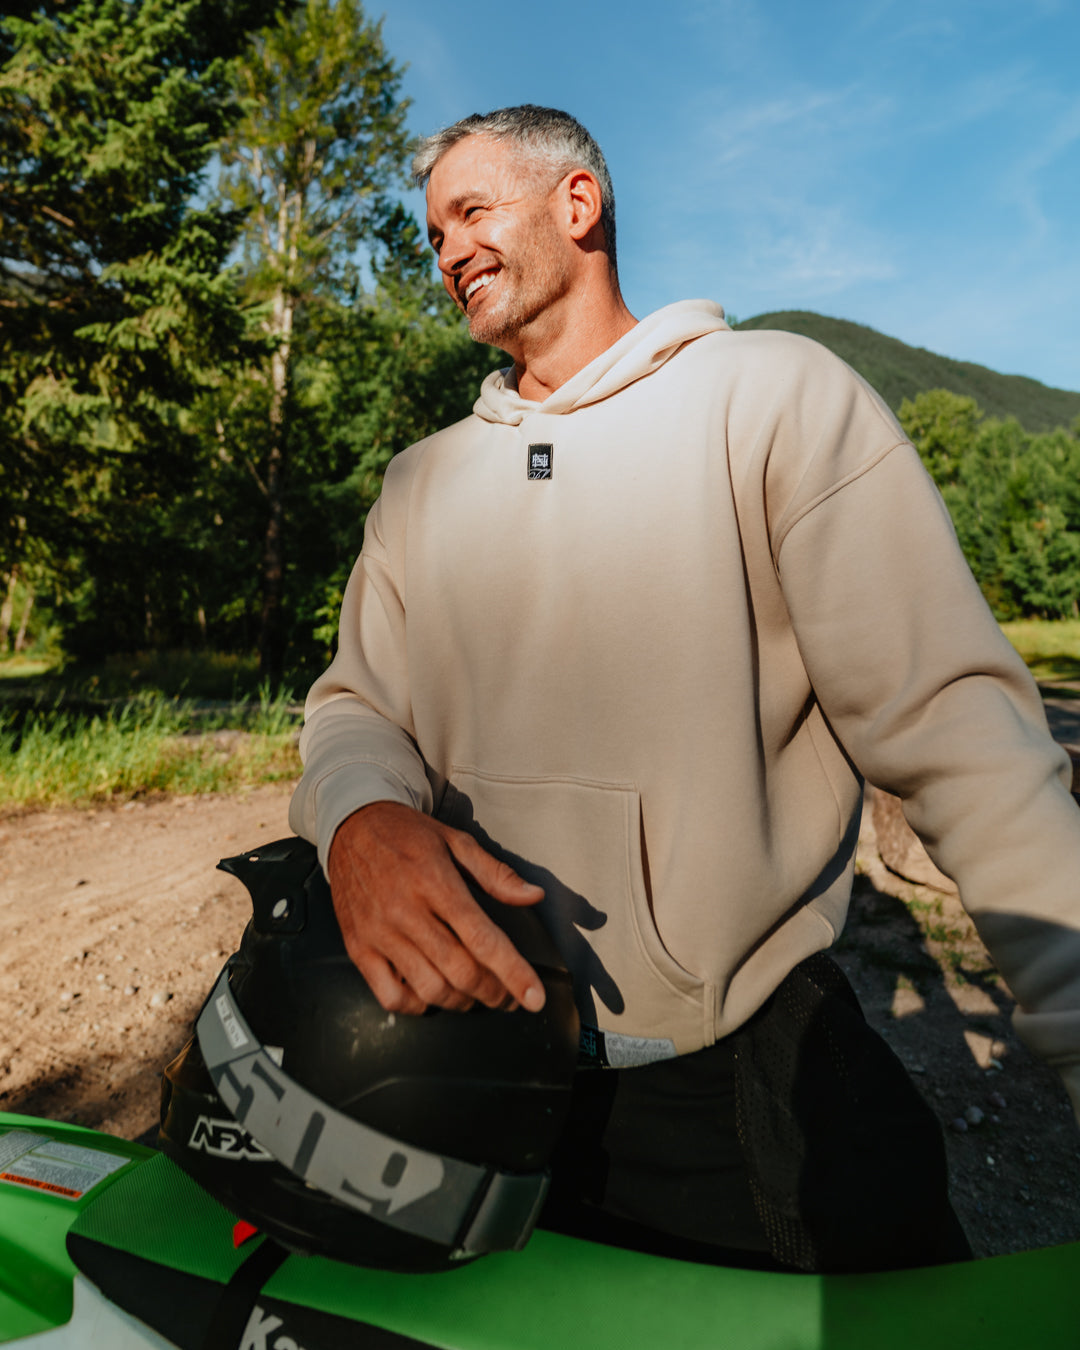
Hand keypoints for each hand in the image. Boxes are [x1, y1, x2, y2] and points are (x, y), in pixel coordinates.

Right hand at [327, 801, 546, 1015]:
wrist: (351, 825)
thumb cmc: (407, 834)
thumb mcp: (456, 841)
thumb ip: (496, 873)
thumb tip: (534, 896)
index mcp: (435, 882)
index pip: (482, 938)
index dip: (513, 973)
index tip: (534, 997)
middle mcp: (405, 911)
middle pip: (460, 971)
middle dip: (495, 992)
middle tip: (509, 996)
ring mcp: (378, 933)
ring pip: (429, 989)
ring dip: (461, 1001)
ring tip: (474, 994)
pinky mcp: (358, 948)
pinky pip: (390, 995)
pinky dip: (417, 1005)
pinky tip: (431, 993)